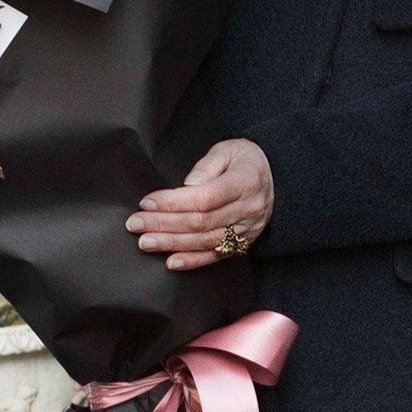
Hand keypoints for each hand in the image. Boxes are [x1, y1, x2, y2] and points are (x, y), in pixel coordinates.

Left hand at [128, 138, 275, 270]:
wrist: (276, 178)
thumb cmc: (246, 161)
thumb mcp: (229, 150)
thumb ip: (207, 165)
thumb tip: (188, 184)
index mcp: (245, 183)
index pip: (205, 198)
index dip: (173, 202)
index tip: (147, 202)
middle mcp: (247, 210)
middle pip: (201, 222)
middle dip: (164, 224)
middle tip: (135, 224)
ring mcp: (246, 230)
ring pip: (205, 241)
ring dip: (172, 243)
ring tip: (145, 242)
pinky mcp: (242, 243)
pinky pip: (215, 256)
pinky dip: (192, 261)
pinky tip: (171, 262)